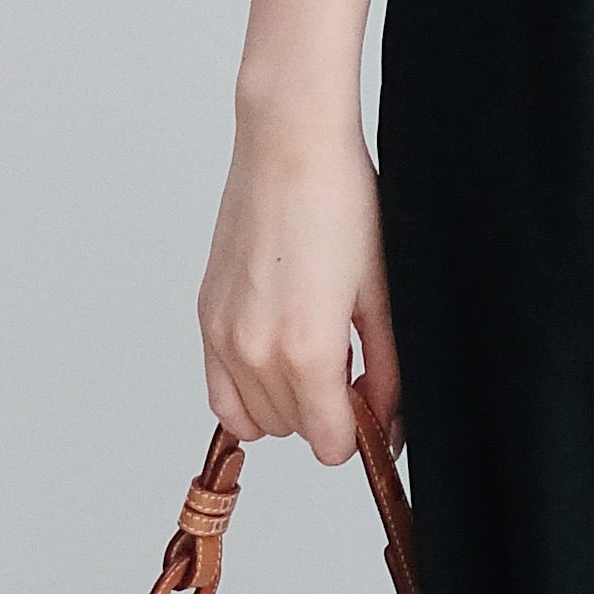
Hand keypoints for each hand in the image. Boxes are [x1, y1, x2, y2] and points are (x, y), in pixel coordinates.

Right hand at [197, 124, 400, 460]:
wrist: (289, 148)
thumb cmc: (343, 205)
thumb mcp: (382, 295)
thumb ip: (387, 372)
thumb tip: (386, 425)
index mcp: (308, 348)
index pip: (329, 445)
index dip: (359, 433)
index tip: (373, 402)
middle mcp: (255, 350)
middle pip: (295, 433)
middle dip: (327, 411)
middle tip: (351, 361)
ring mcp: (223, 336)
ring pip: (257, 419)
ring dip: (289, 403)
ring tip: (315, 351)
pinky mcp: (206, 317)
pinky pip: (221, 394)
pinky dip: (250, 391)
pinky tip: (279, 354)